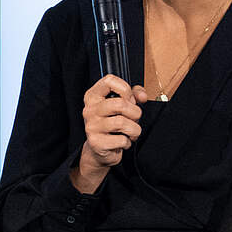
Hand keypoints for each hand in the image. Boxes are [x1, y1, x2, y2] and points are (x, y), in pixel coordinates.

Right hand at [72, 75, 148, 192]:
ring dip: (134, 129)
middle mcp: (90, 109)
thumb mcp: (121, 106)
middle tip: (133, 118)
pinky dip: (127, 142)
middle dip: (135, 112)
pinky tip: (122, 142)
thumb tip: (142, 96)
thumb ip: (133, 95)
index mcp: (93, 96)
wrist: (99, 150)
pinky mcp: (96, 142)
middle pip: (120, 103)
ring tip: (131, 132)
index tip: (129, 99)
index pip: (109, 81)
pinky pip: (121, 140)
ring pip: (122, 122)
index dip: (126, 89)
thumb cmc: (111, 124)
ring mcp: (92, 126)